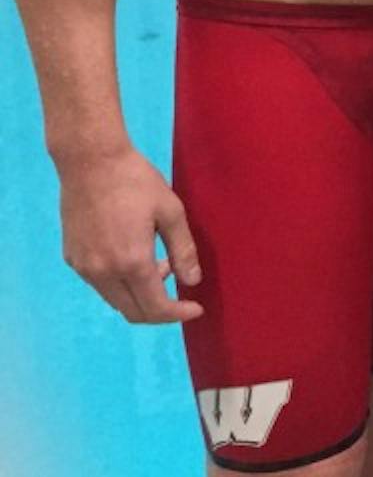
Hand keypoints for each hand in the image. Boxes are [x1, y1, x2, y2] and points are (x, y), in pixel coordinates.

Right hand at [58, 147, 202, 323]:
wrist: (90, 162)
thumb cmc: (136, 182)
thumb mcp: (171, 211)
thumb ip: (183, 250)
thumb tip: (192, 282)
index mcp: (131, 262)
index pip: (155, 307)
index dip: (177, 314)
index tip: (196, 309)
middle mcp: (103, 272)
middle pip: (132, 311)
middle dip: (160, 310)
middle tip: (181, 291)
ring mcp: (83, 267)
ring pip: (115, 299)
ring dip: (140, 295)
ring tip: (161, 265)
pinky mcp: (72, 258)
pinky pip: (100, 284)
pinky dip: (121, 283)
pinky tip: (135, 258)